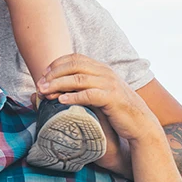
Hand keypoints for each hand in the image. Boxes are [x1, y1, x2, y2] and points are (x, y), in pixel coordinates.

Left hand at [36, 56, 161, 145]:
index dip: (57, 64)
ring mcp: (110, 84)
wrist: (141, 123)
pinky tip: (62, 100)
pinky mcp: (112, 98)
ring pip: (78, 78)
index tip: (43, 74)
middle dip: (54, 74)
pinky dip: (74, 96)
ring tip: (45, 92)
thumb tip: (63, 86)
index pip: (75, 58)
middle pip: (74, 65)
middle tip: (40, 85)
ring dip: (58, 84)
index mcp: (102, 68)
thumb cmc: (117, 110)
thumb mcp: (101, 93)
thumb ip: (87, 86)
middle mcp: (105, 72)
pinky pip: (89, 94)